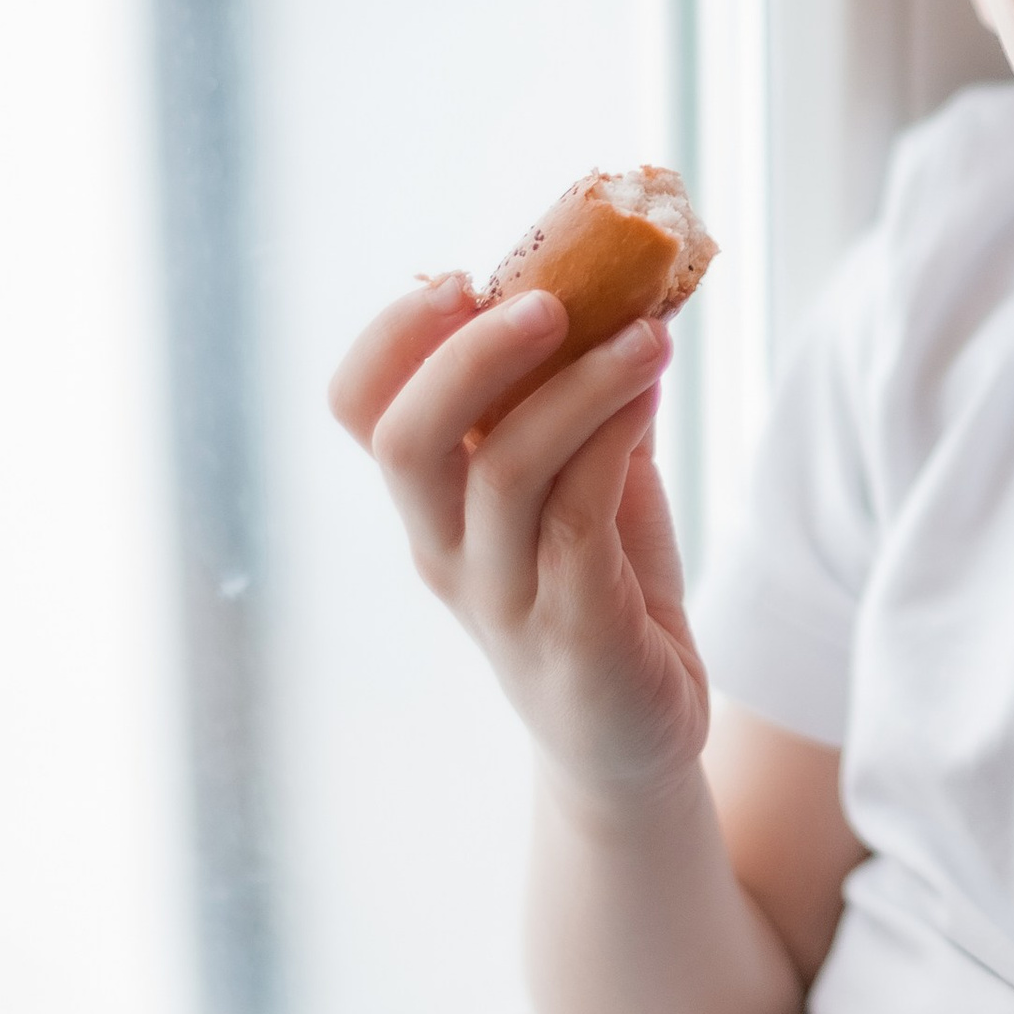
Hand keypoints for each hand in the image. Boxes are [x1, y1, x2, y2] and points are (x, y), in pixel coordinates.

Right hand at [328, 278, 709, 809]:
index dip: (393, 336)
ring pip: (506, 471)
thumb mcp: (581, 476)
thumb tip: (621, 277)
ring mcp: (501, 598)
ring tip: (650, 335)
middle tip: (550, 300)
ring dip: (580, 384)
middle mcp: (443, 549)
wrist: (634, 736)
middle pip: (405, 439)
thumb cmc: (600, 587)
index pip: (359, 407)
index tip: (461, 278)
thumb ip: (577, 393)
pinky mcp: (572, 635)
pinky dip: (616, 438)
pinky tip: (654, 393)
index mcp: (430, 500)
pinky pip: (579, 519)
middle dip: (471, 355)